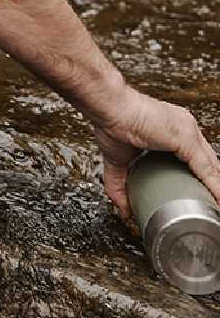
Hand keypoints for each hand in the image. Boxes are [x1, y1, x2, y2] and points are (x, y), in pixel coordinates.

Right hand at [88, 85, 219, 219]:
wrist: (107, 108)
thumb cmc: (111, 122)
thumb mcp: (117, 160)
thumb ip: (120, 184)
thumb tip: (123, 209)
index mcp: (173, 129)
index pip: (198, 158)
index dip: (203, 179)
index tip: (203, 196)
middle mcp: (185, 127)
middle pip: (209, 162)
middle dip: (212, 185)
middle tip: (212, 205)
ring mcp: (188, 131)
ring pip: (212, 166)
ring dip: (216, 189)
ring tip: (215, 205)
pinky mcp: (186, 138)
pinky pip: (207, 168)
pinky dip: (214, 187)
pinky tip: (216, 199)